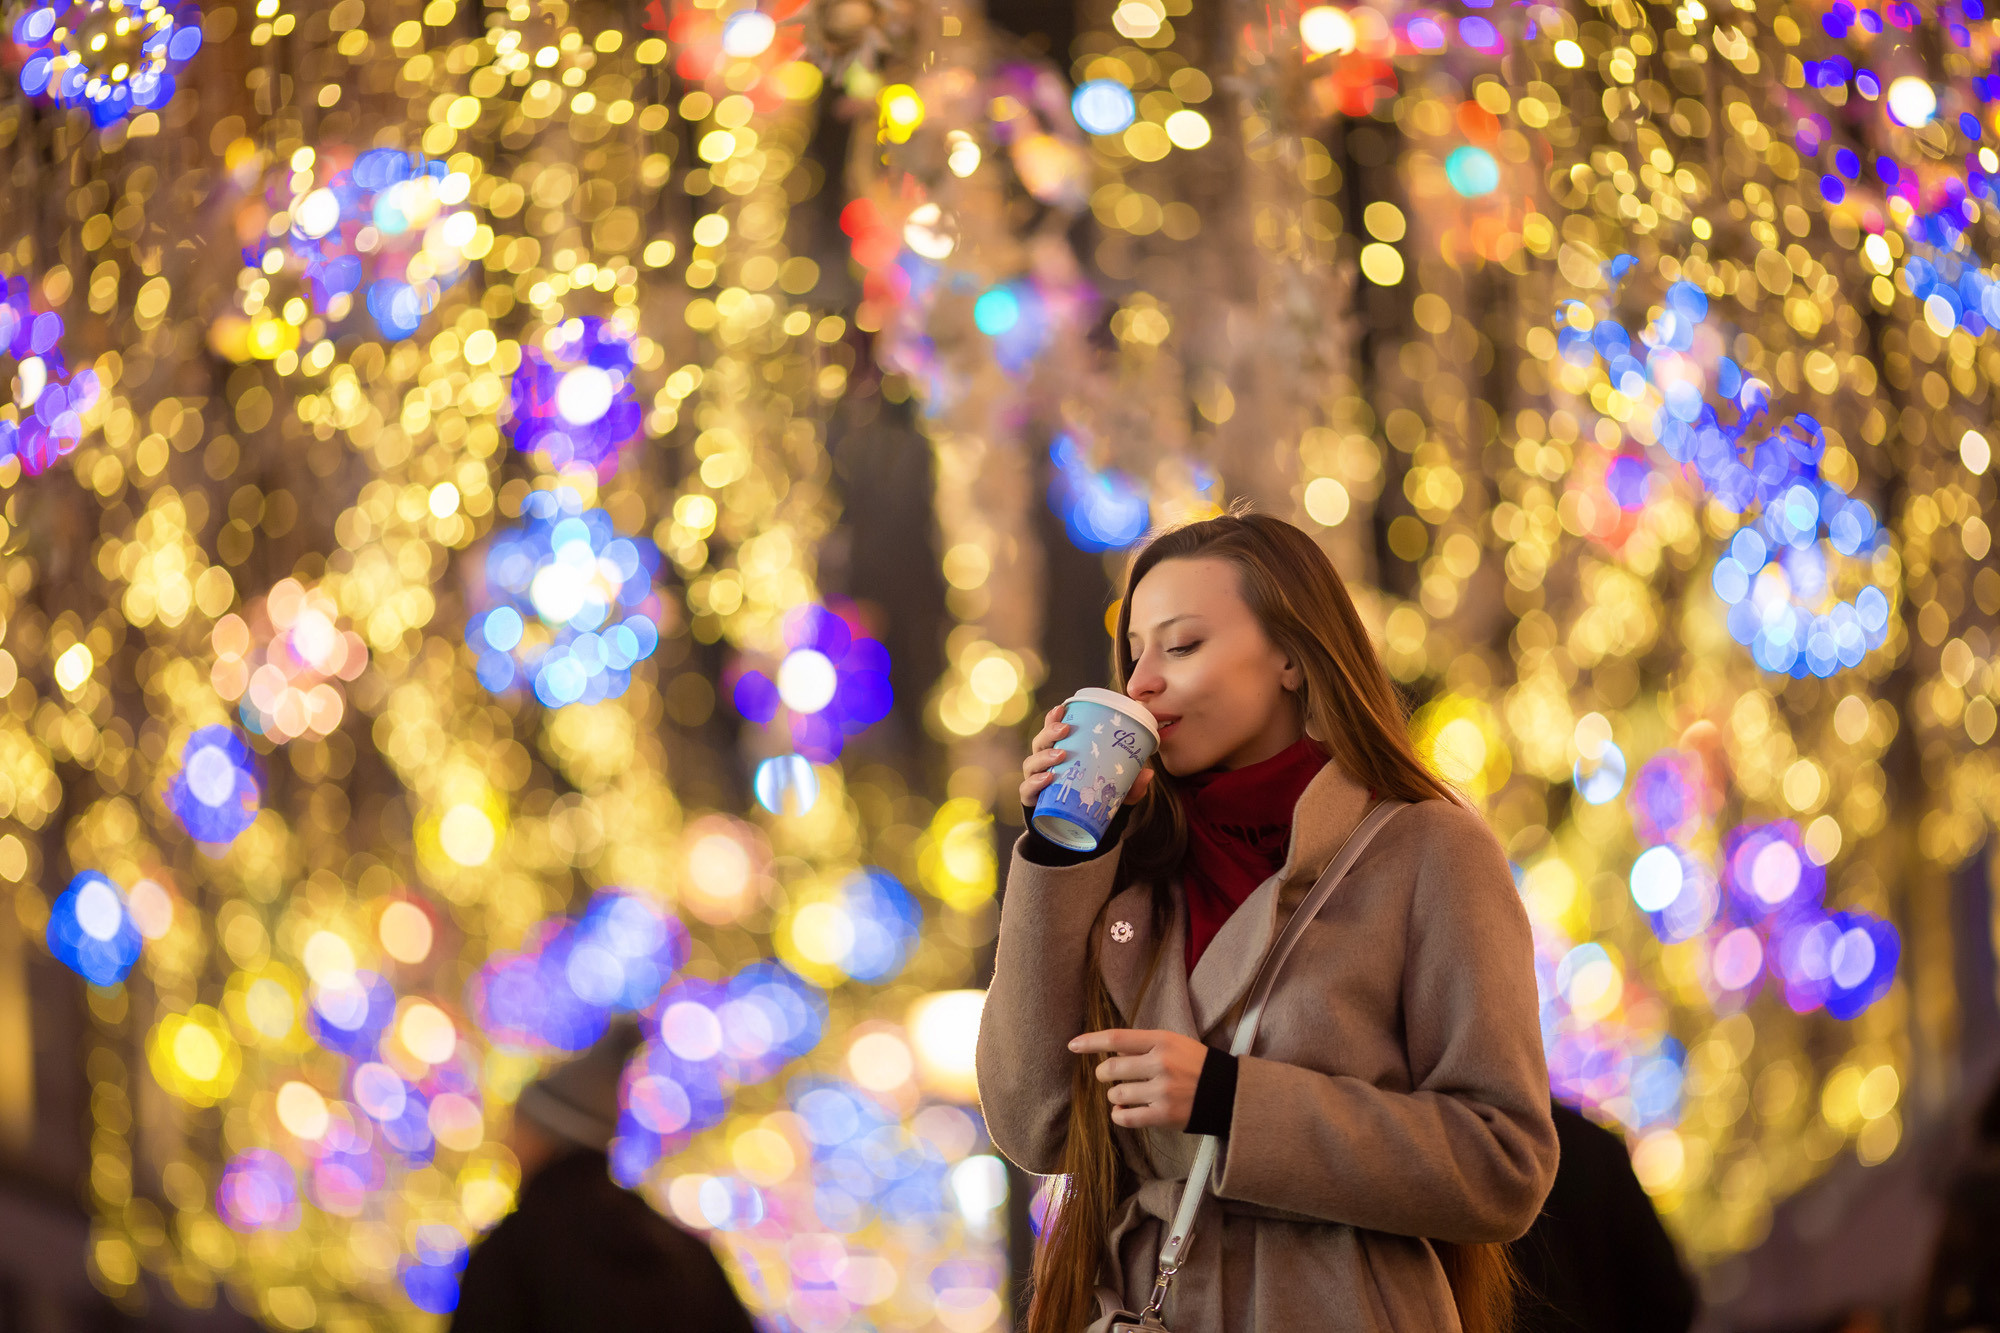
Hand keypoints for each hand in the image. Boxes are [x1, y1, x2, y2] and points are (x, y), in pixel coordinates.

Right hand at [1020, 706, 1154, 809]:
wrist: (1074, 834)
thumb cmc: (1091, 803)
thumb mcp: (1115, 794)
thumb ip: (1131, 785)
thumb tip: (1149, 772)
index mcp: (1060, 754)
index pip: (1052, 731)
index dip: (1053, 717)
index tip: (1062, 707)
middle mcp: (1044, 765)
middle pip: (1040, 742)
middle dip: (1049, 732)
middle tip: (1065, 729)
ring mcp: (1036, 782)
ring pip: (1031, 763)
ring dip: (1044, 756)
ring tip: (1060, 756)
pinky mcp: (1032, 802)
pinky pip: (1026, 791)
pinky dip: (1034, 784)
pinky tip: (1046, 779)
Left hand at [1069, 1028, 1207, 1129]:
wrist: (1227, 1092)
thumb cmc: (1195, 1064)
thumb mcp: (1174, 1043)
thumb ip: (1143, 1045)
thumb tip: (1110, 1051)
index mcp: (1162, 1041)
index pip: (1116, 1039)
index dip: (1091, 1042)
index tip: (1073, 1045)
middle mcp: (1160, 1064)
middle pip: (1111, 1069)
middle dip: (1103, 1074)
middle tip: (1107, 1076)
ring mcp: (1162, 1091)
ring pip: (1117, 1095)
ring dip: (1115, 1096)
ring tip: (1126, 1094)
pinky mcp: (1164, 1115)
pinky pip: (1127, 1117)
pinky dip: (1119, 1115)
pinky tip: (1124, 1112)